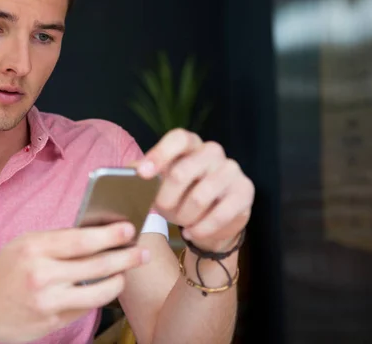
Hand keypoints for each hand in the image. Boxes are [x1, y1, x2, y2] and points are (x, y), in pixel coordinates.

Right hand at [0, 222, 148, 342]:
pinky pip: (85, 308)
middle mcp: (41, 275)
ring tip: (125, 274)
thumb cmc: (4, 270)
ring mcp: (47, 302)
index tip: (130, 229)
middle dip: (125, 258)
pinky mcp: (51, 323)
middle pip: (96, 265)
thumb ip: (58, 240)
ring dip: (118, 281)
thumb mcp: (25, 244)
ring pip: (98, 292)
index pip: (82, 240)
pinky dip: (98, 297)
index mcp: (34, 249)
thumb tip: (98, 233)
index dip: (111, 234)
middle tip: (142, 252)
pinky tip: (104, 288)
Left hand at [135, 128, 253, 251]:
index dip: (159, 155)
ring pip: (200, 197)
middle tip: (163, 211)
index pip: (178, 139)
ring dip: (184, 216)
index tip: (143, 174)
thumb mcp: (158, 183)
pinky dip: (201, 228)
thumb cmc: (179, 195)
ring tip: (181, 222)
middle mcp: (212, 152)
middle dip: (166, 199)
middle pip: (182, 172)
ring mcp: (231, 170)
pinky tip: (192, 232)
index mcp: (190, 144)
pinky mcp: (244, 191)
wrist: (209, 220)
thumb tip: (127, 171)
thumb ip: (143, 175)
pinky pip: (219, 215)